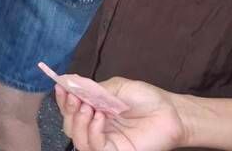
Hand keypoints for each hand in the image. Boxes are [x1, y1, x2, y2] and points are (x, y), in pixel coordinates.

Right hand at [56, 79, 186, 150]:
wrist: (171, 111)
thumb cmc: (147, 98)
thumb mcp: (116, 87)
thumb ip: (94, 89)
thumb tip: (70, 86)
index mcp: (95, 111)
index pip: (71, 110)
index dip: (63, 100)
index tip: (60, 87)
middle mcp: (97, 128)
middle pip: (70, 126)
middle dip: (68, 111)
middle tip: (74, 98)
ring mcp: (106, 141)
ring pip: (78, 140)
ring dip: (77, 122)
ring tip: (87, 108)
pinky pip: (95, 147)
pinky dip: (92, 132)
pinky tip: (99, 118)